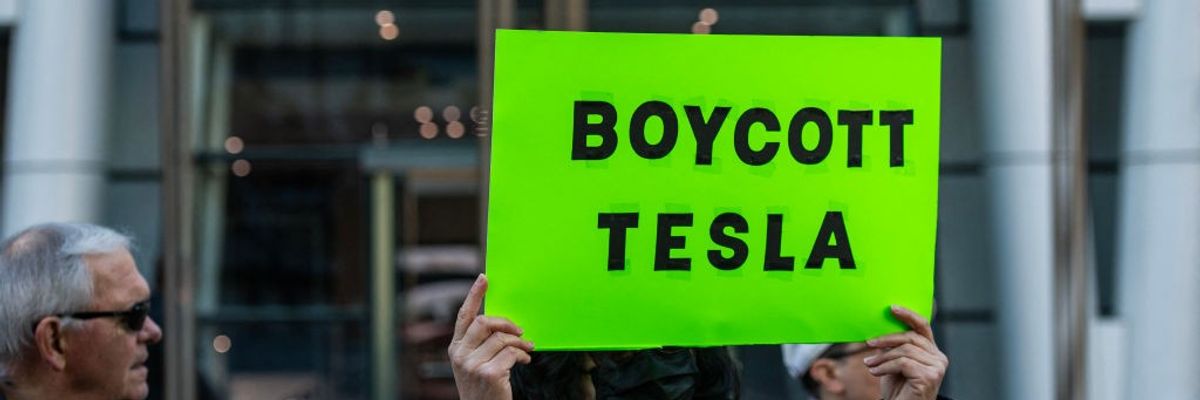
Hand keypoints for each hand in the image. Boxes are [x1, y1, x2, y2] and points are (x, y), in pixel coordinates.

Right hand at [448, 274, 534, 399]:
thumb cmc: (483, 388)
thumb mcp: (474, 364)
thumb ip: (480, 344)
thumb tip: (502, 323)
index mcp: (455, 349)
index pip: (464, 316)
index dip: (474, 295)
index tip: (484, 279)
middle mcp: (460, 355)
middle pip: (485, 322)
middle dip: (506, 323)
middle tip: (520, 330)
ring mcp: (472, 365)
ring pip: (502, 338)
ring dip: (520, 343)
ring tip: (527, 350)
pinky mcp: (488, 373)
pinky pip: (512, 353)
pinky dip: (523, 355)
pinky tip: (525, 361)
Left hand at [863, 305, 947, 399]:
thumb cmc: (899, 389)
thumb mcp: (894, 363)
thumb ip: (894, 347)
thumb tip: (880, 330)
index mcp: (932, 351)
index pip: (922, 326)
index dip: (908, 315)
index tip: (891, 308)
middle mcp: (939, 358)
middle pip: (910, 337)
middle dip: (887, 339)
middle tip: (869, 342)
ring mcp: (937, 367)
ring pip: (905, 350)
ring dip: (883, 357)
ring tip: (870, 364)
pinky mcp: (930, 376)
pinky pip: (903, 363)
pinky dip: (885, 366)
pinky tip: (875, 372)